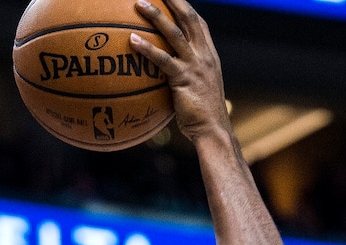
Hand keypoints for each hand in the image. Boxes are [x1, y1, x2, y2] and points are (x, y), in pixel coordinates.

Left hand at [131, 0, 231, 141]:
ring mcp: (195, 65)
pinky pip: (163, 60)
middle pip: (188, 18)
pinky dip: (147, 49)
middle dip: (173, 0)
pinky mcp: (184, 79)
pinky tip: (132, 41)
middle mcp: (204, 55)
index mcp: (209, 55)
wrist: (213, 130)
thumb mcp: (198, 92)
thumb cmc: (202, 117)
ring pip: (174, 32)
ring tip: (138, 4)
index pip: (198, 23)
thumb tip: (166, 80)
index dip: (185, 7)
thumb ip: (186, 79)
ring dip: (156, 16)